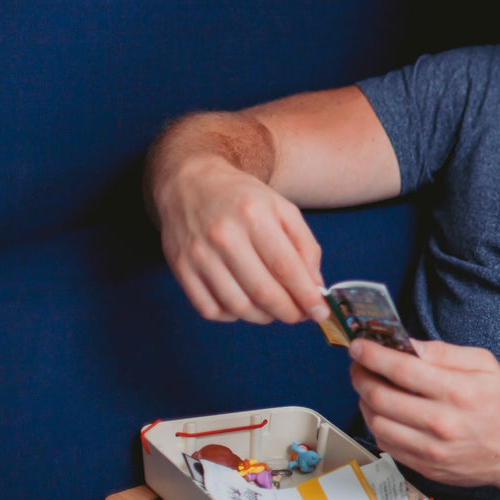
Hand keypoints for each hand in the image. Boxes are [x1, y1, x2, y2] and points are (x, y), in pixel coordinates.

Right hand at [153, 155, 328, 324]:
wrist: (189, 182)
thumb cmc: (242, 198)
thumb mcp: (283, 209)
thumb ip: (305, 245)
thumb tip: (315, 286)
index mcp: (253, 215)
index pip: (285, 267)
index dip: (306, 295)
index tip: (320, 312)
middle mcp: (223, 235)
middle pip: (262, 291)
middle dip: (289, 312)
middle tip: (300, 315)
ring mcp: (198, 254)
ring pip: (237, 306)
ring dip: (263, 317)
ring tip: (275, 309)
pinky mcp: (180, 268)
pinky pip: (209, 309)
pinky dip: (232, 316)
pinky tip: (244, 304)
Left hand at [349, 338, 499, 487]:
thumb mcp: (484, 365)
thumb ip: (444, 352)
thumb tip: (409, 345)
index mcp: (458, 392)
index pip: (401, 369)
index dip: (372, 355)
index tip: (359, 347)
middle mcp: (442, 423)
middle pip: (381, 396)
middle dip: (361, 375)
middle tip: (358, 365)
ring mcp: (431, 449)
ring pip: (377, 422)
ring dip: (363, 400)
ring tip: (368, 386)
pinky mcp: (424, 466)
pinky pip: (385, 443)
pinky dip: (376, 423)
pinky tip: (381, 410)